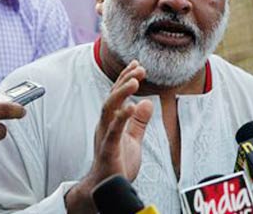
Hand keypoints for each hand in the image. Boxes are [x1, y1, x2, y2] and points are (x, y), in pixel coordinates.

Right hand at [65, 61, 153, 212]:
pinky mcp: (108, 149)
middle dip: (125, 80)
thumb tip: (147, 102)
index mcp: (111, 121)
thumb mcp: (133, 138)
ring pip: (108, 108)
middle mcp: (105, 124)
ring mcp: (105, 135)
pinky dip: (121, 117)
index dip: (126, 78)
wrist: (107, 189)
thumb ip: (139, 121)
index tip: (137, 64)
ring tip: (135, 81)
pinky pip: (113, 131)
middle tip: (140, 68)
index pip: (118, 95)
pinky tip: (131, 107)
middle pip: (112, 96)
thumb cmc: (117, 164)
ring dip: (121, 93)